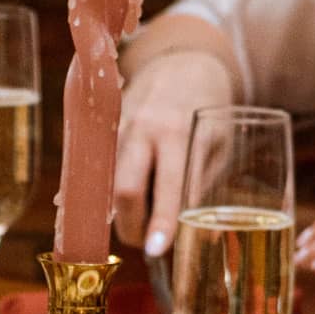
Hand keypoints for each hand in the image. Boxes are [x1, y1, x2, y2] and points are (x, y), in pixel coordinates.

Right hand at [112, 49, 235, 255]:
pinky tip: (106, 209)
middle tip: (148, 242)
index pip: (167, 186)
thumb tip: (206, 239)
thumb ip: (204, 187)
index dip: (162, 222)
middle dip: (132, 227)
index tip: (158, 250)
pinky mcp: (102, 131)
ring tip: (140, 220)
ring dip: (121, 214)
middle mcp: (142, 128)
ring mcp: (117, 128)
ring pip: (108, 185)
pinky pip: (96, 173)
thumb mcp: (217, 145)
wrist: (181, 63)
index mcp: (177, 130)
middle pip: (125, 189)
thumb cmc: (208, 108)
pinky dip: (102, 197)